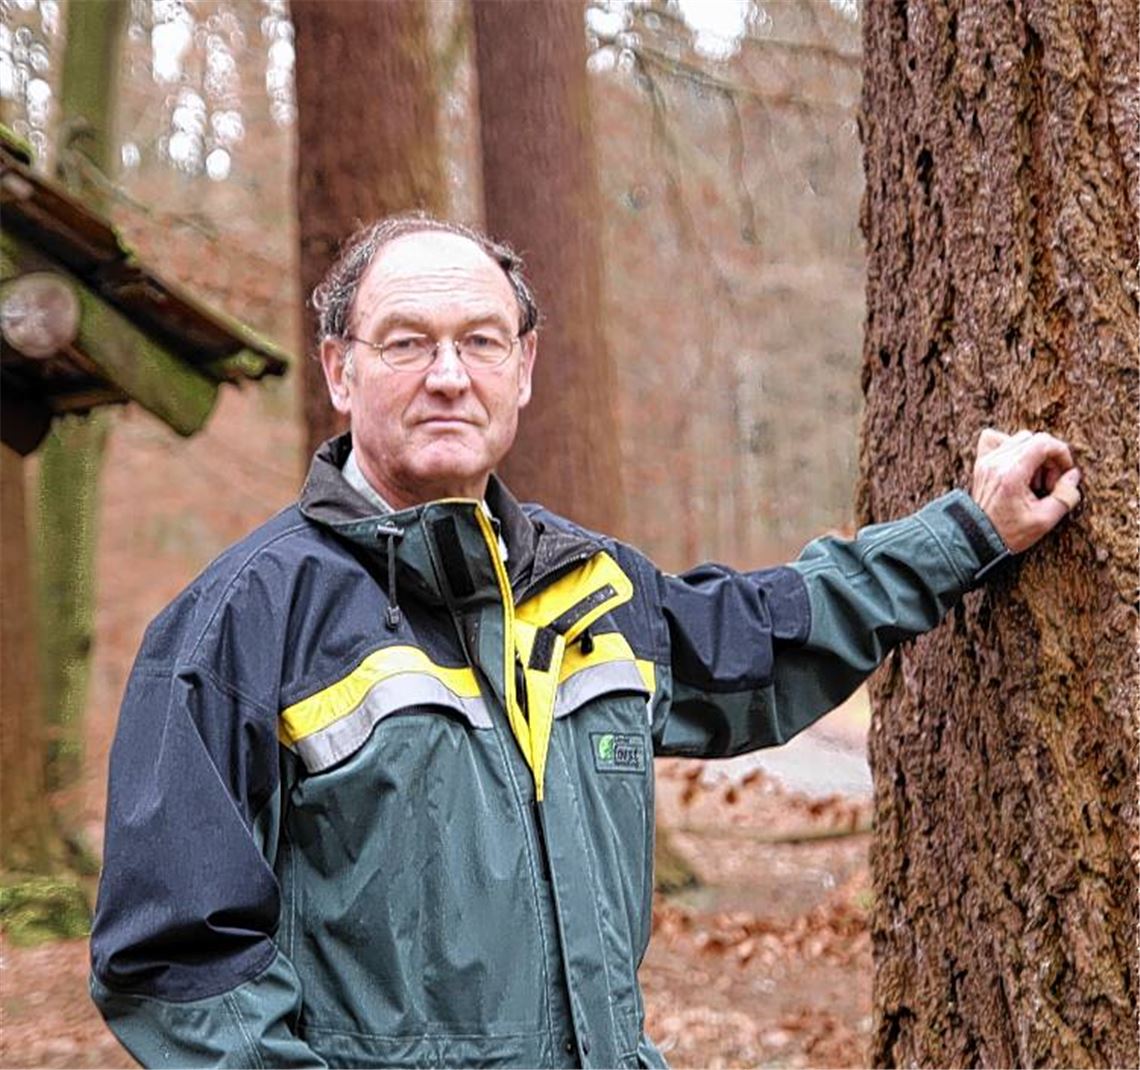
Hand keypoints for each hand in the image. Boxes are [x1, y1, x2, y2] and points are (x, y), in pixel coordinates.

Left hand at [970, 428, 1080, 552]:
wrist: (978, 538)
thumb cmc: (1009, 533)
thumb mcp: (1045, 520)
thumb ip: (1065, 496)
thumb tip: (1072, 475)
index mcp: (1012, 473)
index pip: (1043, 442)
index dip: (1062, 453)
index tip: (1065, 472)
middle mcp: (996, 462)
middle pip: (1033, 439)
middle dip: (1049, 457)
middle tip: (1048, 483)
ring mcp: (986, 461)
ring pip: (1018, 439)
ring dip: (1033, 454)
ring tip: (1034, 480)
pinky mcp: (981, 463)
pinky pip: (994, 439)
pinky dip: (1010, 447)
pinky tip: (1017, 466)